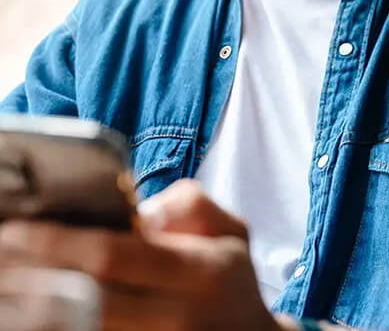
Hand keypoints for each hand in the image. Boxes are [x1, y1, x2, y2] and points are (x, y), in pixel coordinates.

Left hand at [0, 179, 292, 330]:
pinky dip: (56, 327)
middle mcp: (175, 317)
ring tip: (5, 283)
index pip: (115, 257)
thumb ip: (191, 204)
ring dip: (34, 308)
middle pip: (86, 302)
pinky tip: (30, 310)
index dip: (60, 245)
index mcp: (199, 271)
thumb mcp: (231, 229)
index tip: (15, 230)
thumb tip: (141, 212)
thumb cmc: (230, 279)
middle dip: (31, 279)